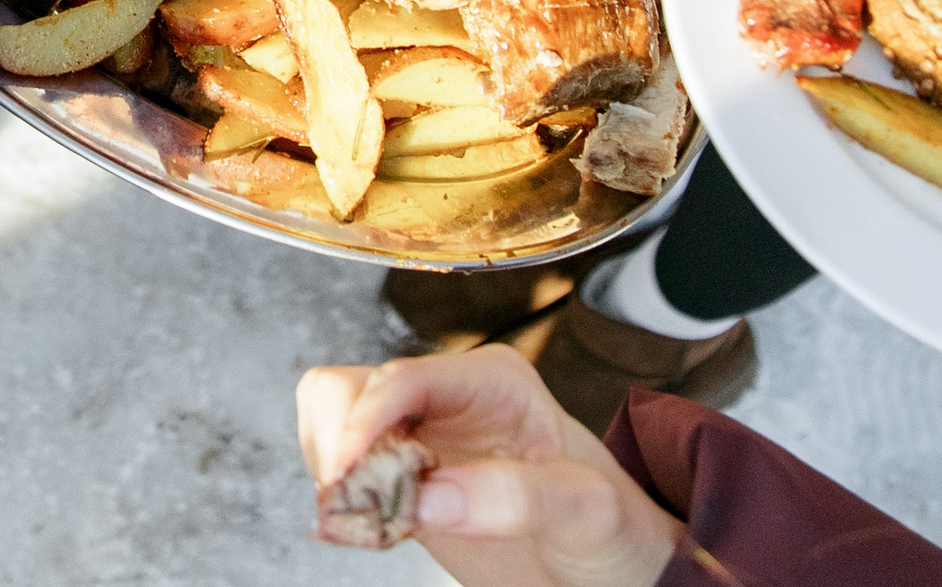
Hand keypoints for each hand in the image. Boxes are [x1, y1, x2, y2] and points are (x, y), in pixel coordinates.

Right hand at [296, 347, 681, 586]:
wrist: (607, 565)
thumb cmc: (612, 527)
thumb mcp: (587, 511)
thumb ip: (520, 497)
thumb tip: (433, 497)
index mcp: (492, 380)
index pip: (403, 377)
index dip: (364, 419)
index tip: (347, 472)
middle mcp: (445, 394)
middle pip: (349, 388)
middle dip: (340, 447)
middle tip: (361, 507)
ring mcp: (416, 431)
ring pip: (330, 416)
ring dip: (332, 469)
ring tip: (370, 519)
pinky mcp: (398, 471)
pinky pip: (337, 462)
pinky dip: (336, 494)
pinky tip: (370, 525)